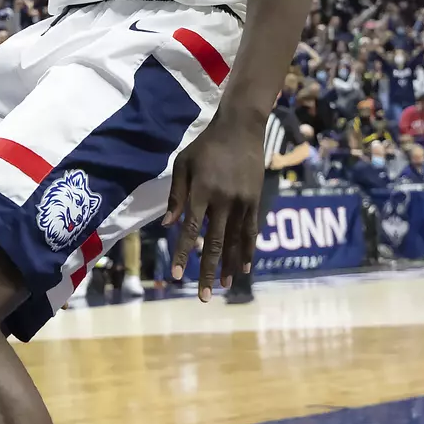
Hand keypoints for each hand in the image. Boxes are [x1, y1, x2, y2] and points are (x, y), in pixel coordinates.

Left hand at [163, 113, 264, 300]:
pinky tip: (247, 267)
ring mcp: (242, 202)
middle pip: (215, 243)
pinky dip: (249, 250)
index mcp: (202, 192)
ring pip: (236, 241)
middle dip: (208, 272)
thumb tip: (168, 226)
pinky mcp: (255, 200)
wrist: (241, 127)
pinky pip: (252, 230)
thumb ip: (176, 195)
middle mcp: (223, 201)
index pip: (190, 230)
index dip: (184, 254)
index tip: (177, 277)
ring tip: (226, 287)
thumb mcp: (183, 164)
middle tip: (204, 296)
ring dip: (231, 266)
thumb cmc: (206, 145)